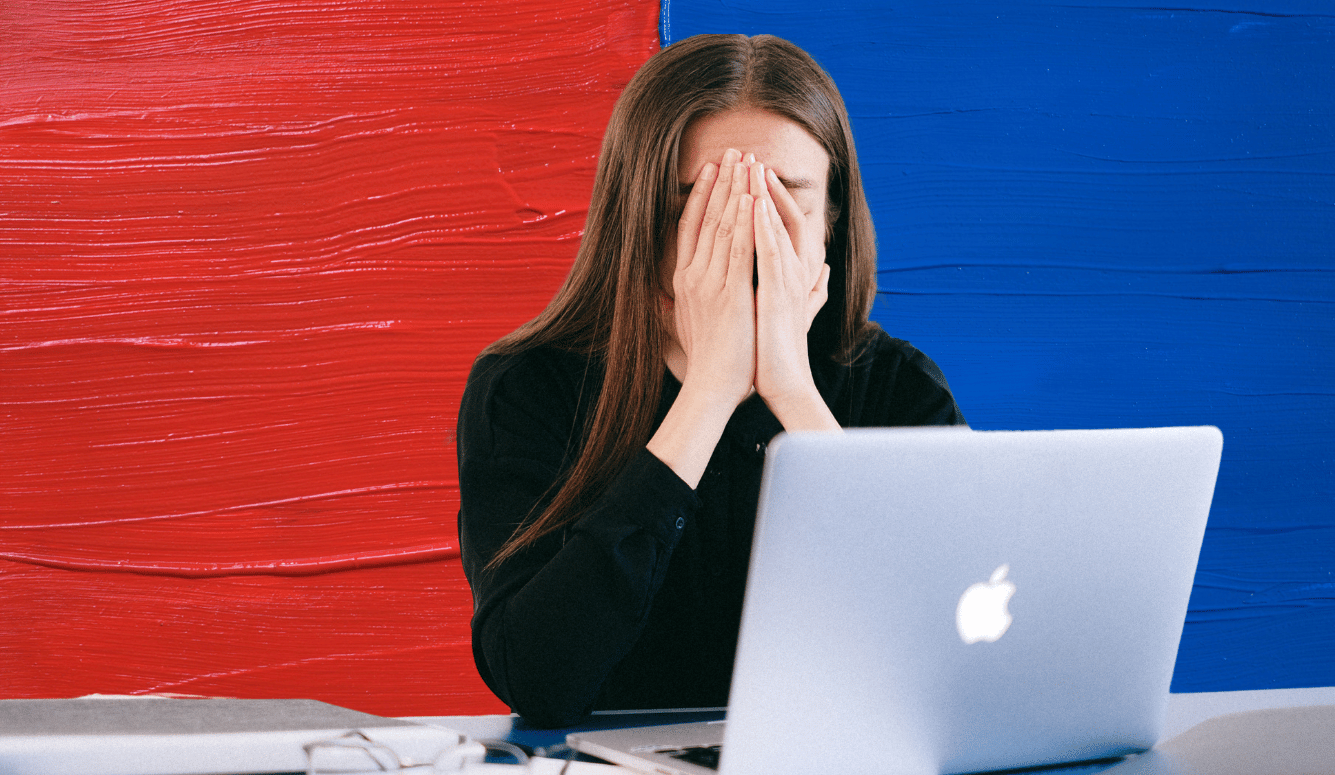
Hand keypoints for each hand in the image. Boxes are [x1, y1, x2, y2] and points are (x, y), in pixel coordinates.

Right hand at [668, 148, 756, 408]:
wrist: (711, 388)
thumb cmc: (707, 361)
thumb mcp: (688, 325)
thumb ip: (682, 304)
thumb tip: (667, 297)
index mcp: (683, 281)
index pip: (690, 228)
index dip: (701, 196)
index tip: (711, 170)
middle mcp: (693, 276)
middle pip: (707, 218)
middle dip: (722, 182)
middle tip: (733, 151)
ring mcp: (711, 283)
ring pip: (723, 227)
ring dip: (735, 191)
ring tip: (745, 162)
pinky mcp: (732, 294)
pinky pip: (739, 250)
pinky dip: (745, 222)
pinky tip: (752, 198)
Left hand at [750, 161, 831, 418]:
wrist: (783, 384)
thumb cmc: (777, 352)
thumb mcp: (788, 313)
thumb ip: (807, 290)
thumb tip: (825, 273)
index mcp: (787, 275)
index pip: (776, 227)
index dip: (763, 199)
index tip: (747, 174)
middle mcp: (792, 273)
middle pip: (777, 219)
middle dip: (762, 187)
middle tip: (749, 155)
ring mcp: (787, 282)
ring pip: (776, 228)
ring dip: (764, 196)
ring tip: (753, 166)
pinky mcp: (780, 294)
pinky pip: (771, 252)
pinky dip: (764, 226)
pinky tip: (754, 204)